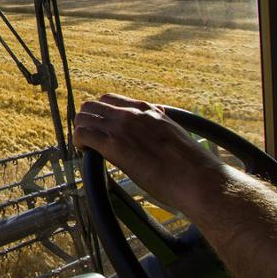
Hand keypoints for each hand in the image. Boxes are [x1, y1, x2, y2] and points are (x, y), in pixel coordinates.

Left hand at [73, 94, 228, 212]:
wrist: (198, 178)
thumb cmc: (190, 163)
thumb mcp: (175, 131)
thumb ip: (161, 121)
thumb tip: (159, 113)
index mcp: (147, 110)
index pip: (110, 99)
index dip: (99, 112)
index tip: (98, 126)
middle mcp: (132, 114)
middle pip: (92, 105)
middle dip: (86, 120)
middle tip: (87, 138)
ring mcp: (122, 127)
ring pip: (84, 117)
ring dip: (80, 131)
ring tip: (84, 146)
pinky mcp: (115, 145)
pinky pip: (84, 134)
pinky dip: (78, 141)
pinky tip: (83, 152)